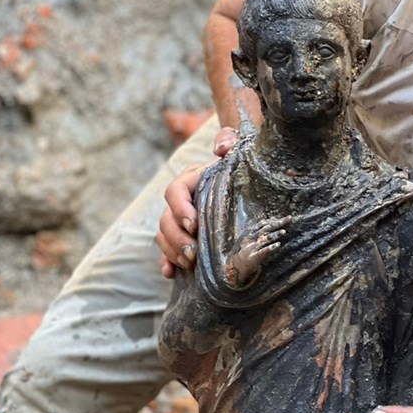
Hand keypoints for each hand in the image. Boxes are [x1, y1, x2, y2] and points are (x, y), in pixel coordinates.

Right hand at [156, 126, 238, 276]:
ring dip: (173, 251)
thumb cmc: (242, 165)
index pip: (175, 191)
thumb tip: (220, 148)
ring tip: (190, 263)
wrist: (247, 182)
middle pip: (165, 219)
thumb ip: (229, 140)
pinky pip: (168, 251)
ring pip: (164, 236)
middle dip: (177, 237)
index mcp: (191, 180)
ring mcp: (180, 221)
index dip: (180, 208)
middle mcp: (181, 201)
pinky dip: (167, 262)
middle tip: (193, 253)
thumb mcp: (239, 147)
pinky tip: (170, 273)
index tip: (194, 224)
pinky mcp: (185, 238)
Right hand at [223, 217, 286, 287]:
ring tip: (284, 231)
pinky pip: (263, 251)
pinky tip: (278, 245)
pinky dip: (271, 247)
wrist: (234, 266)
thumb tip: (266, 221)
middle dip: (278, 223)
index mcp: (250, 232)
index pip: (264, 223)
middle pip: (266, 228)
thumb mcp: (248, 238)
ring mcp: (252, 247)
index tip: (285, 217)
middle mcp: (251, 238)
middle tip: (288, 219)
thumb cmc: (243, 252)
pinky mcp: (254, 257)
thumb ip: (257, 230)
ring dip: (275, 234)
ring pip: (265, 239)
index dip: (274, 220)